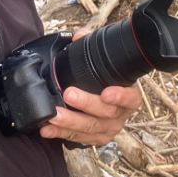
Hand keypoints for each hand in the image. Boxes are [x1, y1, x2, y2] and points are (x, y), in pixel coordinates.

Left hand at [39, 28, 142, 144]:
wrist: (104, 103)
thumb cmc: (105, 81)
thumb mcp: (103, 64)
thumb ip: (92, 46)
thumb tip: (80, 36)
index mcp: (129, 96)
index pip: (131, 98)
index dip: (120, 97)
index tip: (106, 94)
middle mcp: (121, 115)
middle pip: (106, 113)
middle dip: (86, 104)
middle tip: (69, 94)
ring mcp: (108, 129)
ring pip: (90, 128)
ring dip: (69, 121)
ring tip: (53, 115)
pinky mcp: (94, 140)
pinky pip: (77, 138)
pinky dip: (60, 133)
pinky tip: (47, 129)